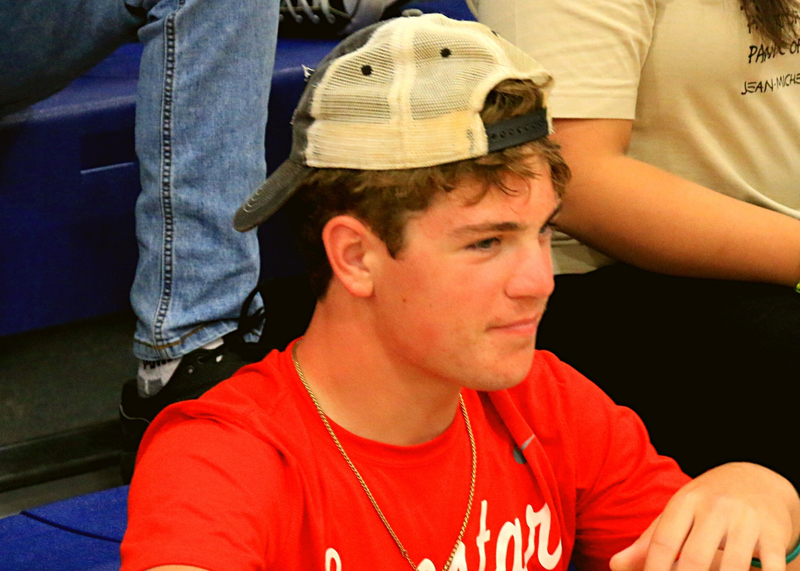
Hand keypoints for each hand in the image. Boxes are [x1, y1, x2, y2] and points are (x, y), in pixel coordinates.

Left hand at [611, 463, 799, 570]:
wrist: (757, 479)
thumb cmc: (706, 503)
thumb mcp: (676, 514)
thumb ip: (648, 542)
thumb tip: (614, 566)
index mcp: (685, 502)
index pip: (663, 542)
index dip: (653, 570)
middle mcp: (715, 508)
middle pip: (694, 558)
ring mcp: (747, 520)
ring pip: (732, 567)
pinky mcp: (774, 533)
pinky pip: (770, 567)